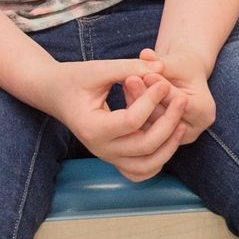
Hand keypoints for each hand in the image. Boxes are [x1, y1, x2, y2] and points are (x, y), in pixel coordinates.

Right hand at [45, 59, 189, 182]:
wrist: (56, 93)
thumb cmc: (76, 78)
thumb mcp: (99, 69)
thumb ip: (129, 67)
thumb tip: (161, 68)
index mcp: (92, 127)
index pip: (131, 121)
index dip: (152, 100)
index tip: (163, 81)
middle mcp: (100, 148)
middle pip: (145, 146)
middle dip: (169, 122)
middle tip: (182, 99)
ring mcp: (108, 156)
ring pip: (147, 166)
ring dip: (169, 146)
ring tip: (182, 123)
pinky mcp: (115, 158)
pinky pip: (142, 171)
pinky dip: (159, 159)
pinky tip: (170, 137)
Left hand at [131, 46, 216, 145]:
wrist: (183, 76)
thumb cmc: (183, 66)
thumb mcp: (176, 62)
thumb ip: (161, 62)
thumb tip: (145, 56)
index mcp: (204, 112)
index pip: (179, 101)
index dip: (162, 89)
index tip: (147, 74)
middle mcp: (192, 130)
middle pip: (163, 114)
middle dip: (146, 96)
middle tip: (130, 78)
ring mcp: (175, 137)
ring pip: (149, 123)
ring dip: (135, 102)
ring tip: (126, 82)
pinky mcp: (159, 139)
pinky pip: (142, 126)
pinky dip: (133, 109)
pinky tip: (125, 92)